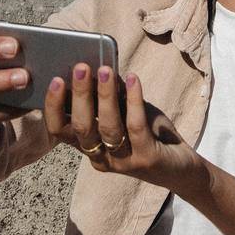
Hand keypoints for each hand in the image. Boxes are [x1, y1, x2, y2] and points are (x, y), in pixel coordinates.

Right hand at [43, 63, 201, 191]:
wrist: (180, 166)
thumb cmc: (149, 135)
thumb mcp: (126, 115)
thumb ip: (112, 99)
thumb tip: (101, 67)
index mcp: (89, 146)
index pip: (60, 131)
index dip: (54, 107)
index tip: (56, 80)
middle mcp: (101, 157)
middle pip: (81, 128)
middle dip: (79, 96)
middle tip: (80, 68)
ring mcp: (123, 160)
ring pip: (108, 127)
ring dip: (105, 96)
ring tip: (105, 70)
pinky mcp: (146, 158)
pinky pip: (136, 126)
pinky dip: (133, 100)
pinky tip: (132, 79)